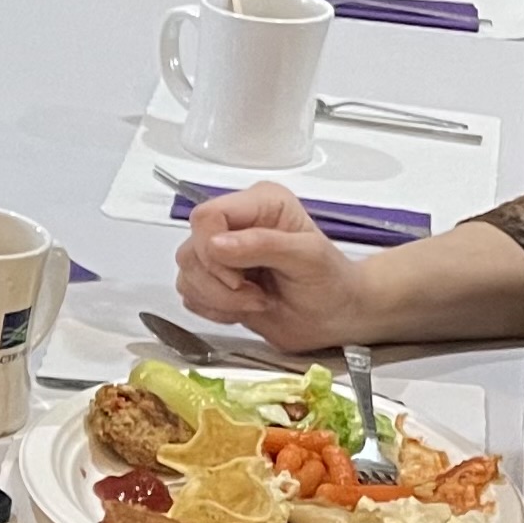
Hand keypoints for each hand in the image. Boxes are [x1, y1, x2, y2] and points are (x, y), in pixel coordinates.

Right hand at [172, 183, 370, 351]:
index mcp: (260, 204)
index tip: (239, 278)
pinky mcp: (214, 281)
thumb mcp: (308, 258)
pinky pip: (189, 295)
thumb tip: (216, 244)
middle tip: (256, 295)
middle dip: (219, 282)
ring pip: (187, 274)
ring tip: (257, 301)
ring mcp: (222, 254)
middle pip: (192, 248)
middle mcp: (236, 224)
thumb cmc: (332, 283)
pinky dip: (214, 309)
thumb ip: (264, 245)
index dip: (212, 250)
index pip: (207, 216)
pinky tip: (244, 308)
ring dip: (219, 299)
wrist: (336, 318)